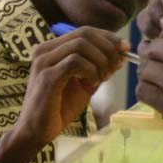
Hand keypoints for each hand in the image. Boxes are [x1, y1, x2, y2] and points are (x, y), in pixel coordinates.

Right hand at [0, 27, 125, 162]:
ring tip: (103, 78)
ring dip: (100, 60)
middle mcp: (45, 50)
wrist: (37, 132)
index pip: (85, 31)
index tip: (125, 48)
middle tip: (116, 65)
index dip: (108, 37)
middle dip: (108, 47)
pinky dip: (91, 70)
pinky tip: (92, 83)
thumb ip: (101, 66)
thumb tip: (122, 52)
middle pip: (85, 33)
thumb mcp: (86, 82)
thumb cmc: (60, 107)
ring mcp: (44, 62)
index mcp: (53, 48)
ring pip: (81, 45)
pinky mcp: (47, 77)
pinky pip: (75, 61)